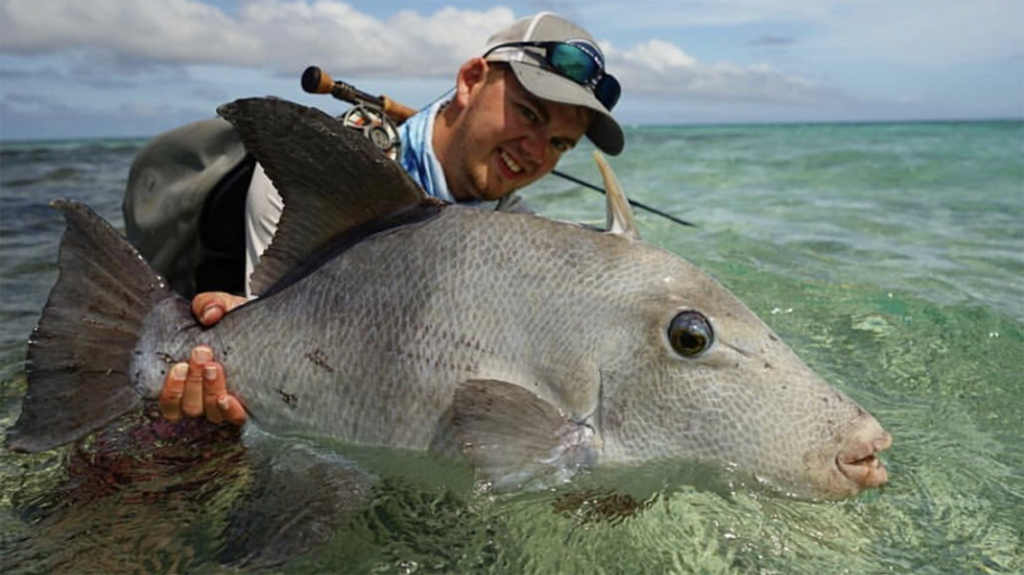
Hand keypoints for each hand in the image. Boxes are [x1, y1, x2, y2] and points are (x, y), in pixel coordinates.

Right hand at [158, 292, 247, 424]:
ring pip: (209, 413)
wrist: (270, 327)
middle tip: (201, 354)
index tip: (179, 365)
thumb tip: (208, 313)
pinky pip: (236, 420)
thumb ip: (209, 304)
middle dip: (193, 381)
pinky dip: (230, 411)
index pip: (170, 404)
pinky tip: (228, 398)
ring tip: (214, 367)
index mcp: (190, 381)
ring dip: (208, 391)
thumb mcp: (223, 307)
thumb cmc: (239, 322)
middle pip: (190, 407)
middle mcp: (206, 398)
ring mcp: (227, 404)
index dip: (171, 391)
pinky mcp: (250, 407)